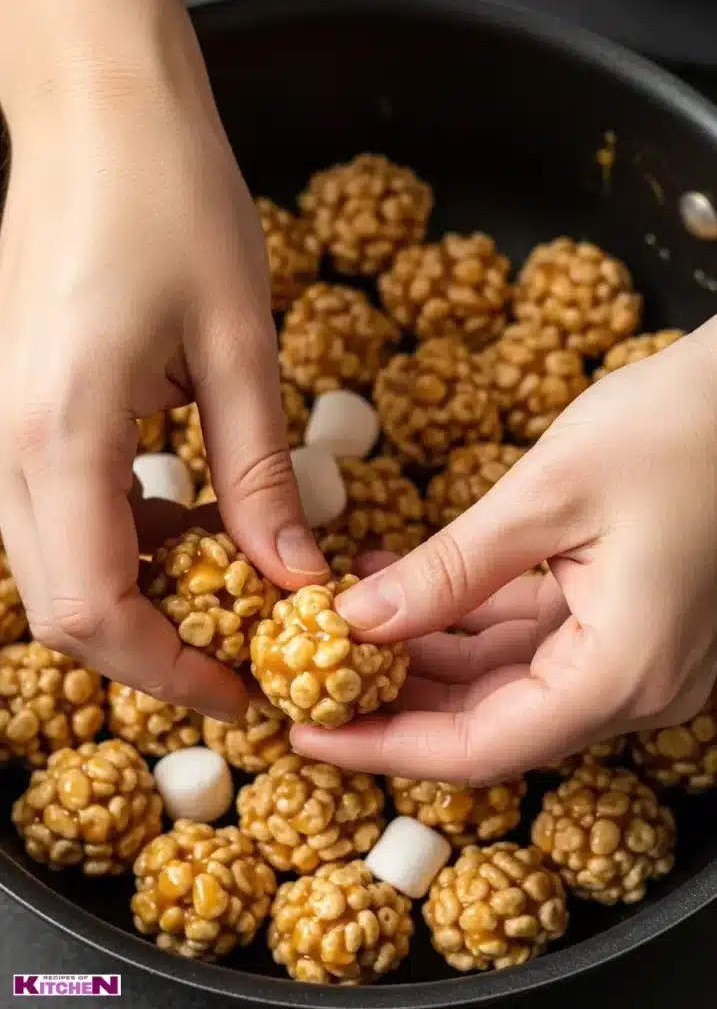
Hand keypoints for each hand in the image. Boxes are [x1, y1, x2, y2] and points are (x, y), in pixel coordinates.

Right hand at [0, 0, 325, 719]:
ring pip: (59, 565)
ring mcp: (3, 428)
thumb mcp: (242, 346)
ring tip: (233, 578)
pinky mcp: (21, 410)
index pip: (91, 612)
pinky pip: (63, 512)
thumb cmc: (168, 196)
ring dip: (145, 593)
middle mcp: (8, 445)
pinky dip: (128, 538)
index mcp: (58, 434)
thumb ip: (260, 477)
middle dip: (156, 649)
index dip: (168, 673)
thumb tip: (292, 579)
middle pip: (63, 607)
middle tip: (246, 652)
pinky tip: (190, 515)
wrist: (94, 107)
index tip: (244, 694)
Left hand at [292, 322, 716, 781]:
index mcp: (623, 673)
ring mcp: (636, 655)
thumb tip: (359, 620)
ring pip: (506, 681)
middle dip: (395, 697)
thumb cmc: (678, 428)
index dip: (384, 747)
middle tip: (310, 671)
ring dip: (424, 650)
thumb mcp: (546, 498)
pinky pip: (532, 639)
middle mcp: (636, 684)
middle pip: (490, 722)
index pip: (481, 748)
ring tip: (347, 609)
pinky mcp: (628, 620)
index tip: (308, 734)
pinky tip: (409, 580)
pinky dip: (467, 617)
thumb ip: (450, 571)